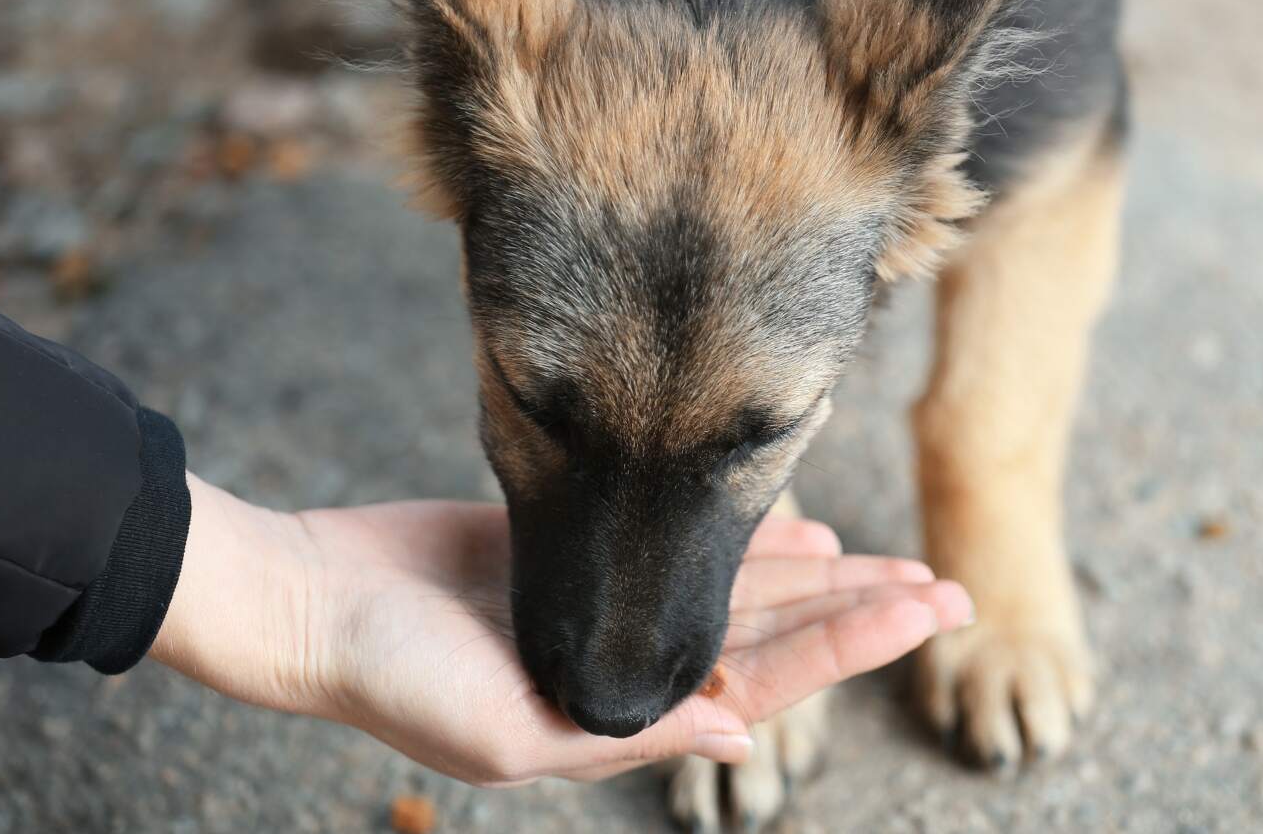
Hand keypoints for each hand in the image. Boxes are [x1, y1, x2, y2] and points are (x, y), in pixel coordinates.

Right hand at [150, 475, 971, 785]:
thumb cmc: (392, 674)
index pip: (766, 679)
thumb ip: (624, 731)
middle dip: (862, 614)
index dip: (852, 647)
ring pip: (743, 590)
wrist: (312, 598)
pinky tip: (805, 531)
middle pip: (775, 635)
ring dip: (821, 580)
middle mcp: (631, 662)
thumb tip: (735, 729)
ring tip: (895, 565)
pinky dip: (748, 542)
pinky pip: (686, 544)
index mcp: (624, 716)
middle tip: (950, 586)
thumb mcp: (505, 732)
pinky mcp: (586, 549)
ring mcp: (612, 602)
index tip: (926, 614)